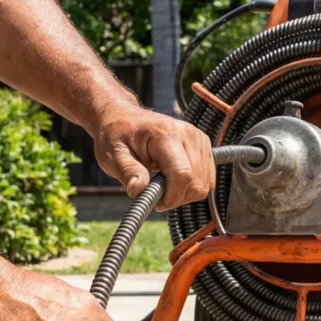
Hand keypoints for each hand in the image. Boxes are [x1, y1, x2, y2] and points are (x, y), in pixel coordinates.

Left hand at [92, 101, 215, 209]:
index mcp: (166, 135)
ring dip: (185, 193)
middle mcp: (188, 134)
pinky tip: (173, 180)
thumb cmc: (117, 136)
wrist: (124, 118)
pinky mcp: (204, 145)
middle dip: (177, 197)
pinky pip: (208, 178)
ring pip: (205, 183)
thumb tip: (137, 190)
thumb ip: (127, 171)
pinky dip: (192, 186)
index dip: (172, 196)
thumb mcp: (113, 155)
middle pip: (198, 182)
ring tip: (163, 185)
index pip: (183, 174)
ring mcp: (199, 139)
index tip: (155, 202)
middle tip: (157, 195)